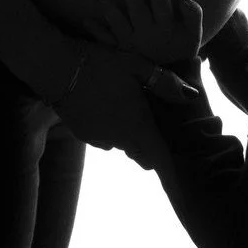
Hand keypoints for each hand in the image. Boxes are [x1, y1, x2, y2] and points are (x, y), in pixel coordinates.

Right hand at [53, 40, 195, 167]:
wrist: (56, 68)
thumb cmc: (100, 64)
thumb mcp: (136, 65)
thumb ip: (164, 82)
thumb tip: (191, 95)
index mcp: (136, 126)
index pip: (160, 160)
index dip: (174, 174)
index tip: (184, 184)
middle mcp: (119, 140)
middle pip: (144, 156)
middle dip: (154, 149)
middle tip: (161, 130)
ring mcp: (99, 139)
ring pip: (124, 146)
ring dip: (132, 136)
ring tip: (134, 110)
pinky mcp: (84, 135)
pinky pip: (107, 139)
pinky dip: (114, 129)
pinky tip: (111, 106)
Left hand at [86, 0, 202, 64]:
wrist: (169, 80)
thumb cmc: (181, 51)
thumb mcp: (194, 34)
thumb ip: (193, 14)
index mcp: (166, 29)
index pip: (162, 5)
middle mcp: (147, 36)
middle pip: (137, 10)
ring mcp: (131, 45)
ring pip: (118, 23)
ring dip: (108, 7)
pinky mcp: (120, 52)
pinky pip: (107, 42)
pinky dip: (97, 32)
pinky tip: (86, 20)